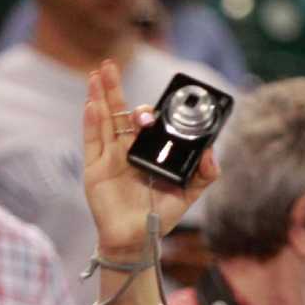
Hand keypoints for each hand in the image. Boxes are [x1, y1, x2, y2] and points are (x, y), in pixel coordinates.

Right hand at [80, 60, 217, 256]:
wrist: (137, 239)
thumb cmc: (159, 215)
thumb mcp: (189, 194)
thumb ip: (205, 175)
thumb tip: (213, 152)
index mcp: (147, 150)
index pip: (146, 121)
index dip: (149, 108)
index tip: (155, 96)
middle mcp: (126, 149)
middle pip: (119, 112)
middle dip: (115, 89)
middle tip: (110, 65)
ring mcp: (109, 156)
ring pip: (103, 120)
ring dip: (100, 96)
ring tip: (98, 73)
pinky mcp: (95, 168)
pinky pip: (92, 141)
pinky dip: (92, 122)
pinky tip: (92, 104)